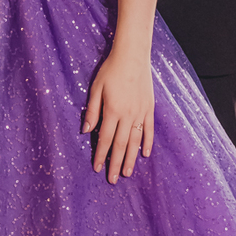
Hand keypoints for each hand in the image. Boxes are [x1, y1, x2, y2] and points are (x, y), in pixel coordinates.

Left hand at [83, 48, 153, 183]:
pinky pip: (149, 129)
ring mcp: (140, 112)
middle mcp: (127, 115)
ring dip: (131, 158)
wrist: (132, 56)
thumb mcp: (95, 89)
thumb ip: (92, 111)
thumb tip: (86, 131)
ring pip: (135, 141)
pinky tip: (145, 154)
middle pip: (121, 145)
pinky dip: (147, 143)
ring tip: (127, 173)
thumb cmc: (110, 70)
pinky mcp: (149, 108)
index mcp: (112, 111)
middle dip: (115, 163)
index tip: (97, 168)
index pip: (105, 139)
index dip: (100, 155)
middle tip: (112, 179)